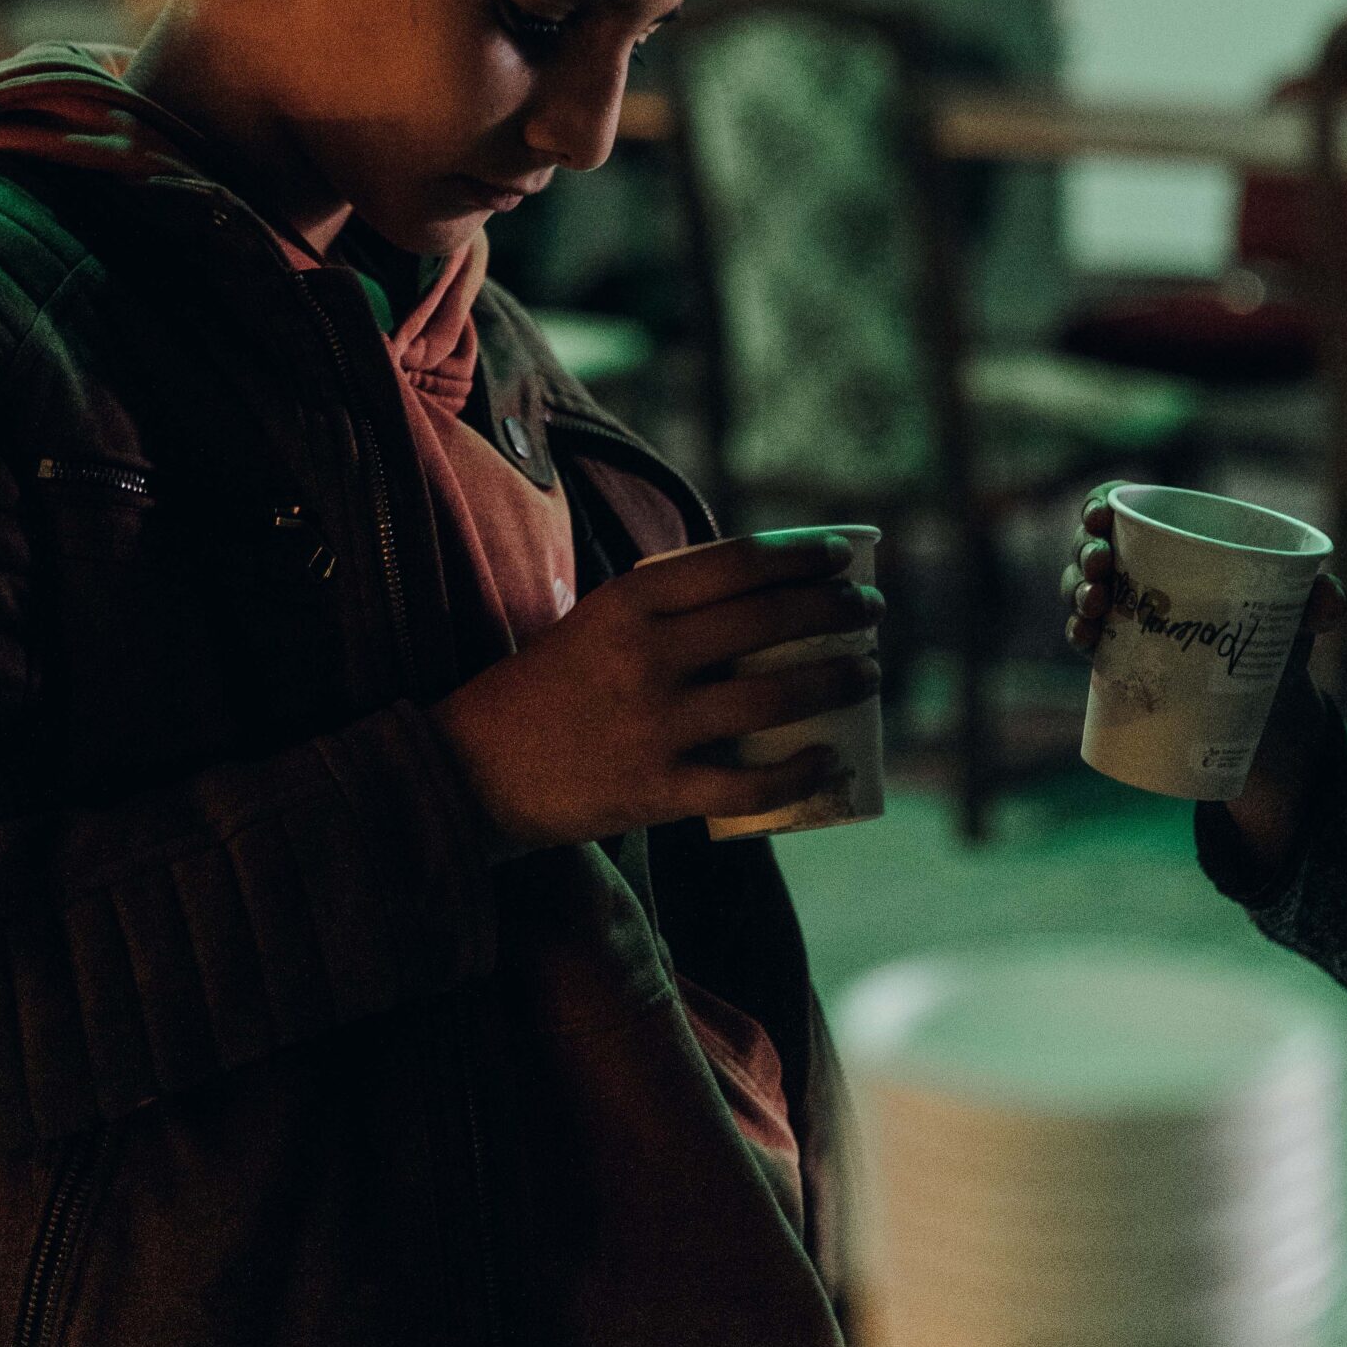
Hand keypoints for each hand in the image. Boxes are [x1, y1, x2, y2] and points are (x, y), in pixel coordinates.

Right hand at [427, 533, 885, 855]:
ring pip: (772, 696)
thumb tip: (764, 592)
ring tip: (870, 673)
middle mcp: (645, 655)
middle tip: (872, 611)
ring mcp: (652, 724)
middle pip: (767, 620)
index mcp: (629, 603)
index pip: (736, 563)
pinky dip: (801, 772)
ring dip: (836, 681)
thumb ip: (667, 605)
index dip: (802, 557)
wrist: (473, 769)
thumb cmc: (547, 686)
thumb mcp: (597, 621)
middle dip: (835, 612)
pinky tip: (832, 759)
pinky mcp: (655, 790)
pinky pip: (749, 782)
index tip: (845, 555)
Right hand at [1062, 481, 1346, 870]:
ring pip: (1079, 587)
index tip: (1100, 516)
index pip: (1123, 505)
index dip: (1100, 503)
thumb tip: (1328, 599)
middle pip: (1091, 543)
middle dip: (1084, 550)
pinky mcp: (1119, 653)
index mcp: (1175, 539)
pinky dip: (1078, 633)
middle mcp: (1140, 569)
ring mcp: (1124, 611)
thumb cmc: (1277, 638)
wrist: (1266, 707)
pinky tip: (1084, 638)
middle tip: (1100, 567)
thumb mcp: (1299, 615)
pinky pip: (1084, 636)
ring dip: (1075, 590)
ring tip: (1093, 606)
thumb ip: (1319, 602)